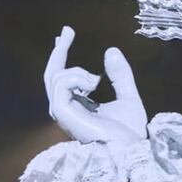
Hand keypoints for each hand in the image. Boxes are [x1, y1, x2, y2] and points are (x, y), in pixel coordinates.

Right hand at [43, 26, 147, 144]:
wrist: (130, 150)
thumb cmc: (129, 133)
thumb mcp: (128, 97)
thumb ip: (120, 76)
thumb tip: (111, 50)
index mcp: (78, 106)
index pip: (62, 78)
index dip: (61, 55)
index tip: (66, 35)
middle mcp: (66, 109)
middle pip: (52, 74)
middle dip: (59, 51)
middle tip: (67, 31)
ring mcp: (63, 113)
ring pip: (56, 77)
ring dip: (77, 70)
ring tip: (96, 79)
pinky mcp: (63, 114)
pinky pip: (61, 84)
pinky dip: (76, 76)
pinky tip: (93, 83)